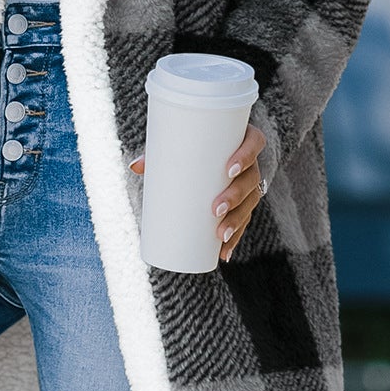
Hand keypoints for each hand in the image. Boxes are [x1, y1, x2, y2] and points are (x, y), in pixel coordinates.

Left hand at [129, 122, 266, 261]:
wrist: (208, 147)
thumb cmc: (194, 141)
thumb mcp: (179, 143)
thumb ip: (159, 152)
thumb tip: (135, 166)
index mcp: (242, 137)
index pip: (254, 143)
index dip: (247, 156)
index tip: (229, 170)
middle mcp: (251, 161)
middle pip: (251, 179)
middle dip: (236, 197)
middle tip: (215, 209)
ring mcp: (249, 183)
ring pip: (250, 203)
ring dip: (237, 221)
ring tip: (220, 235)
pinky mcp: (243, 202)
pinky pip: (244, 219)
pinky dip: (235, 236)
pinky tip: (224, 253)